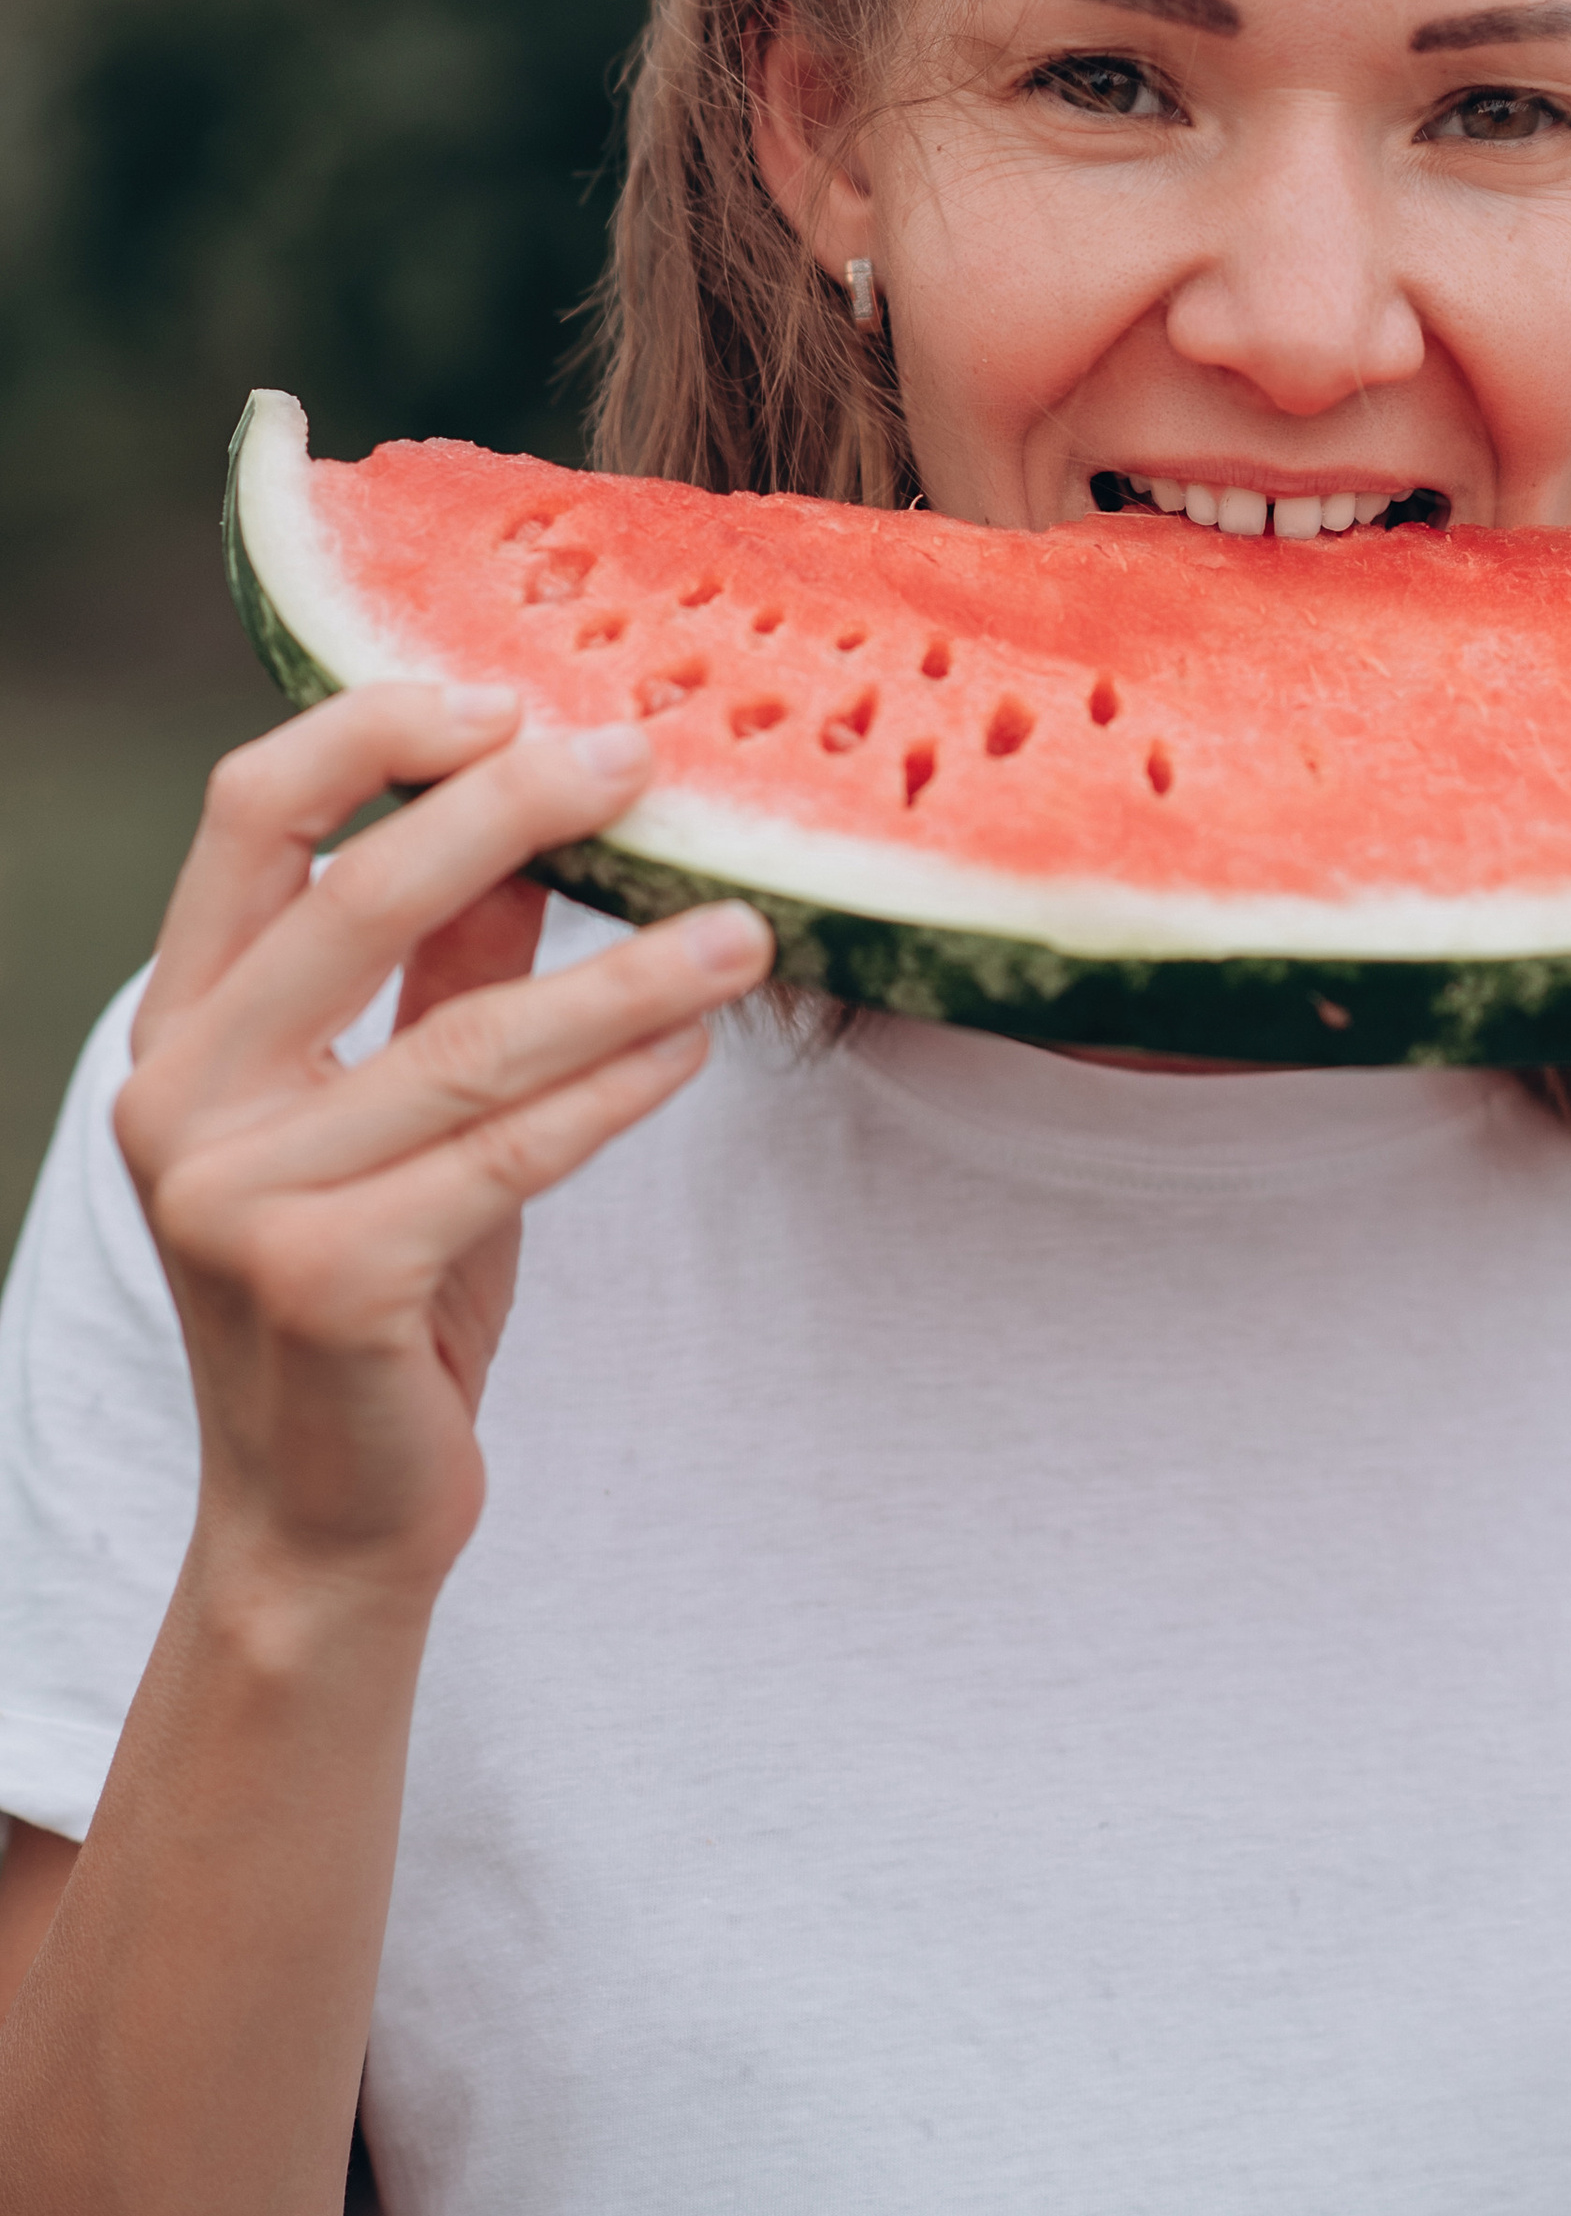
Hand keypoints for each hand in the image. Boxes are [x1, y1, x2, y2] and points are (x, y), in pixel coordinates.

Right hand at [115, 687, 772, 1614]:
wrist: (325, 1519)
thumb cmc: (376, 1291)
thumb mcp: (401, 1107)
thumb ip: (452, 964)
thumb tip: (553, 813)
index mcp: (182, 1029)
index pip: (249, 815)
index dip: (377, 732)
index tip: (514, 696)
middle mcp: (180, 1101)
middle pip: (354, 897)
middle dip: (512, 808)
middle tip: (644, 757)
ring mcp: (238, 1199)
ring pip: (464, 1038)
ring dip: (624, 968)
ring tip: (745, 924)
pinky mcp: (325, 1283)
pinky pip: (506, 1155)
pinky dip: (616, 1089)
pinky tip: (696, 1040)